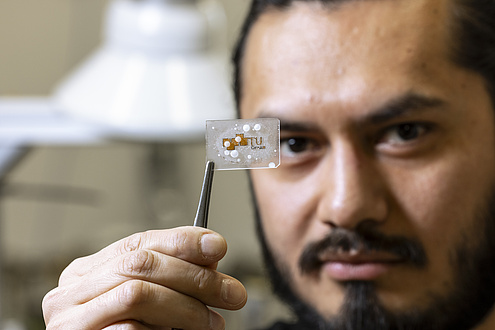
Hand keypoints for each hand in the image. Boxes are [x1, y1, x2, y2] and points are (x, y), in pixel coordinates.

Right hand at [42, 226, 246, 328]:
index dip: (182, 241)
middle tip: (230, 293)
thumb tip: (209, 261)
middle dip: (194, 277)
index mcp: (88, 271)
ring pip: (137, 293)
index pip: (139, 242)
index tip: (217, 246)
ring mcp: (69, 317)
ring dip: (184, 307)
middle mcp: (72, 290)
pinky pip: (128, 328)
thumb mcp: (142, 300)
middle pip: (141, 264)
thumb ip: (166, 278)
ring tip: (210, 322)